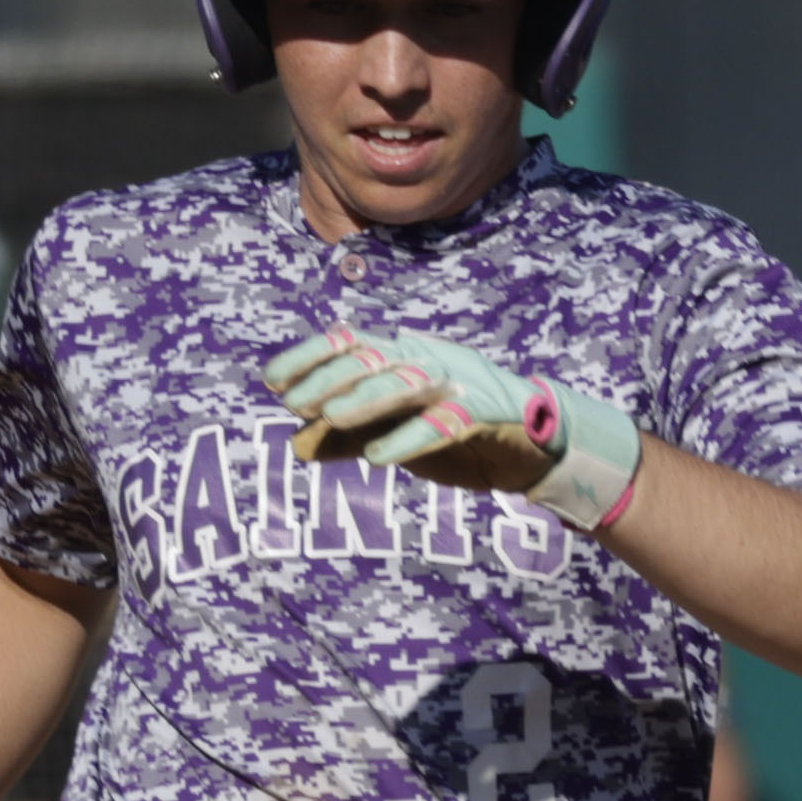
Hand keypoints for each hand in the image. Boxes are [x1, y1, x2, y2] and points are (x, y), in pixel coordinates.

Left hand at [260, 323, 637, 519]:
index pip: (349, 343)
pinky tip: (375, 457)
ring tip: (329, 418)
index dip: (309, 357)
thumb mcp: (392, 437)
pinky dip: (407, 438)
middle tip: (295, 403)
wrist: (530, 448)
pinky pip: (441, 423)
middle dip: (329, 379)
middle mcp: (426, 357)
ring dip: (365, 399)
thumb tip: (297, 447)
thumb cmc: (457, 435)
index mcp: (402, 355)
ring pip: (405, 382)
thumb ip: (346, 440)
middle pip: (372, 358)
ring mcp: (458, 382)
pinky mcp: (484, 414)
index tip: (271, 381)